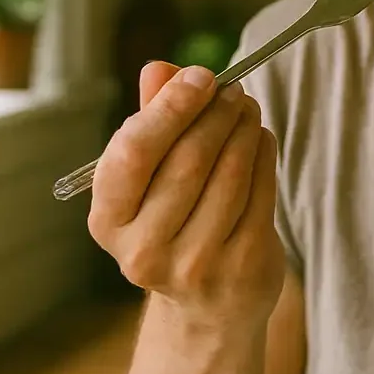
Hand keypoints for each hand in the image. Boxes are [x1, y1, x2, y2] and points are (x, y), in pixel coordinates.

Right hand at [87, 62, 284, 334]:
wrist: (209, 305)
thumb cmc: (176, 221)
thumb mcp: (152, 177)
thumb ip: (153, 120)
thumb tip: (158, 68)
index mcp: (109, 221)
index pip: (133, 153)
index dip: (170, 107)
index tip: (200, 77)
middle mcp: (143, 250)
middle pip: (189, 158)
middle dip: (217, 113)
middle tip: (234, 90)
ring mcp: (194, 265)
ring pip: (230, 172)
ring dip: (245, 128)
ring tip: (248, 109)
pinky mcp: (242, 267)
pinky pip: (261, 192)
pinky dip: (265, 154)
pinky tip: (261, 139)